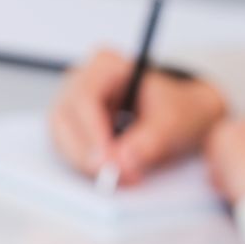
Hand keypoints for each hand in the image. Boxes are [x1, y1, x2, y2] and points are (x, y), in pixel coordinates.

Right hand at [49, 49, 227, 184]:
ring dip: (87, 164)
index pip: (85, 97)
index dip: (92, 132)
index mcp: (105, 66)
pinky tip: (115, 174)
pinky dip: (88, 167)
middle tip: (111, 178)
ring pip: (62, 138)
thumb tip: (124, 161)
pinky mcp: (73, 131)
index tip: (107, 161)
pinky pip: (68, 151)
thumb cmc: (177, 108)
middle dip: (86, 153)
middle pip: (65, 118)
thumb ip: (150, 140)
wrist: (181, 116)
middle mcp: (81, 82)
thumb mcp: (173, 121)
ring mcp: (73, 107)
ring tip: (124, 177)